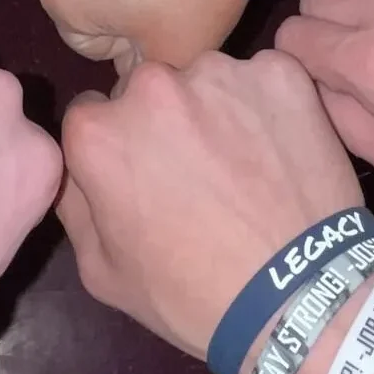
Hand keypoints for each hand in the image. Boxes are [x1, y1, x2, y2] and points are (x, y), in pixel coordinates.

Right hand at [58, 50, 361, 373]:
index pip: (90, 113)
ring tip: (245, 166)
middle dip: (162, 121)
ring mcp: (221, 75)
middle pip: (147, 89)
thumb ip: (76, 207)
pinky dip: (269, 107)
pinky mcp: (281, 75)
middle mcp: (153, 87)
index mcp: (100, 133)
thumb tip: (77, 171)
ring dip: (216, 110)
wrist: (298, 298)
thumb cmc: (191, 295)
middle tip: (197, 174)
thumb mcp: (102, 272)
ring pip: (206, 81)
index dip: (115, 146)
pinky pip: (263, 80)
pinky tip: (281, 153)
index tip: (142, 176)